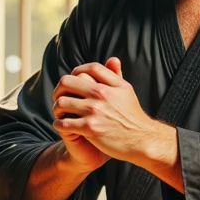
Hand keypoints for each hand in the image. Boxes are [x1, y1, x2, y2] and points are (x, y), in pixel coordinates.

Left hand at [53, 57, 175, 171]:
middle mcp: (101, 95)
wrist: (142, 141)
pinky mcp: (90, 128)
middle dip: (59, 89)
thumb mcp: (127, 92)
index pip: (88, 69)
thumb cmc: (133, 117)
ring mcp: (94, 111)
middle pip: (68, 82)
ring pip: (62, 103)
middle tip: (58, 97)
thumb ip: (116, 76)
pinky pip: (63, 123)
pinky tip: (61, 125)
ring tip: (59, 113)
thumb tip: (112, 59)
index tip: (72, 79)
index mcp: (111, 84)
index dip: (76, 71)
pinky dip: (58, 124)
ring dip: (57, 108)